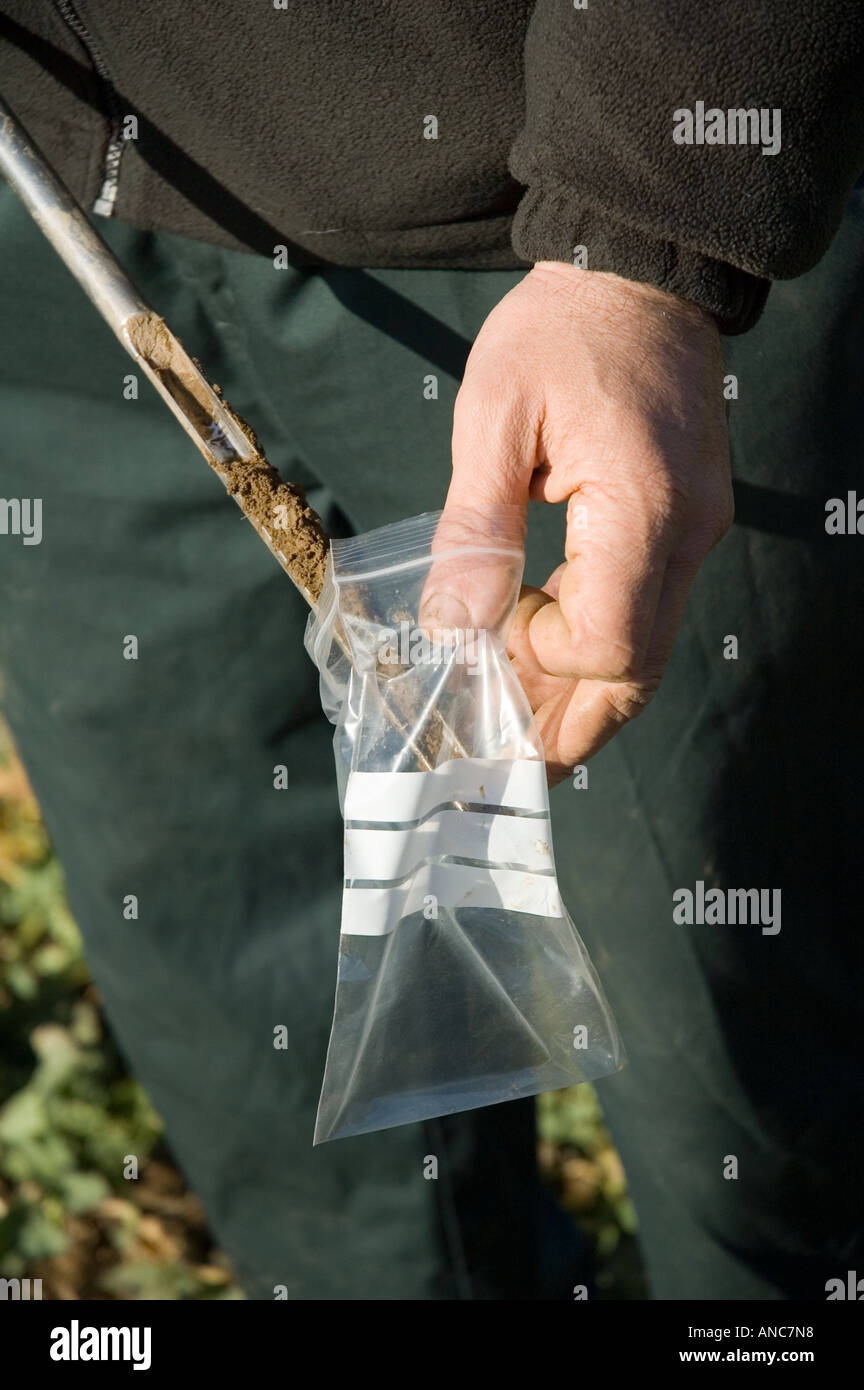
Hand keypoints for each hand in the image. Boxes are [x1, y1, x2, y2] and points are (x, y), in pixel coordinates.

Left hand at [426, 262, 732, 783]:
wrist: (638, 272)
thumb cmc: (563, 330)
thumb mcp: (496, 414)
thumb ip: (476, 525)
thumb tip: (453, 623)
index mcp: (642, 508)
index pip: (608, 641)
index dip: (543, 659)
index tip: (490, 634)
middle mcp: (686, 534)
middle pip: (638, 669)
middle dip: (575, 725)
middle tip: (516, 766)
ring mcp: (693, 532)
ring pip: (647, 650)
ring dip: (583, 695)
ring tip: (523, 729)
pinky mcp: (683, 524)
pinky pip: (645, 609)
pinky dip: (597, 646)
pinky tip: (546, 656)